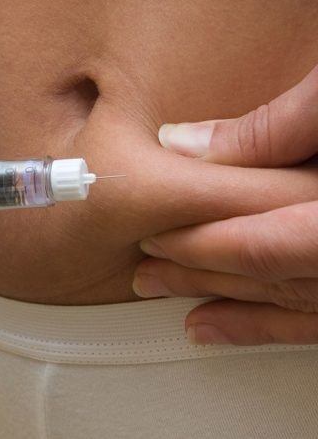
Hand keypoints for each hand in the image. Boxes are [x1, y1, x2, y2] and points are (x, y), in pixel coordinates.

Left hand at [133, 63, 317, 345]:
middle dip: (207, 277)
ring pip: (306, 304)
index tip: (156, 235)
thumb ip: (284, 123)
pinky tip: (242, 326)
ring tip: (184, 311)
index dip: (206, 244)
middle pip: (281, 278)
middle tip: (147, 272)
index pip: (272, 243)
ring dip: (241, 310)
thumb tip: (187, 143)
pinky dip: (283, 324)